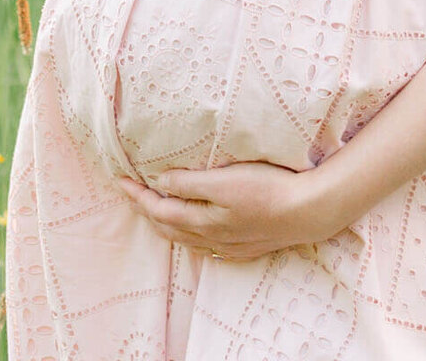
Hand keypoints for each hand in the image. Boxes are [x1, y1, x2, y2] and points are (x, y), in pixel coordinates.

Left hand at [114, 160, 350, 263]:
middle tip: (130, 193)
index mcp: (202, 220)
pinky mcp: (243, 247)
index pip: (159, 208)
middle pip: (167, 226)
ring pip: (184, 238)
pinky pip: (203, 246)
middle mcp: (210, 238)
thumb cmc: (267, 189)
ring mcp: (227, 246)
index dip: (137, 194)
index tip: (119, 179)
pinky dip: (187, 235)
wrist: (305, 212)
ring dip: (164, 223)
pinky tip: (192, 231)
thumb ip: (190, 184)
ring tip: (153, 210)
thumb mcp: (224, 180)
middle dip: (145, 210)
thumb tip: (159, 183)